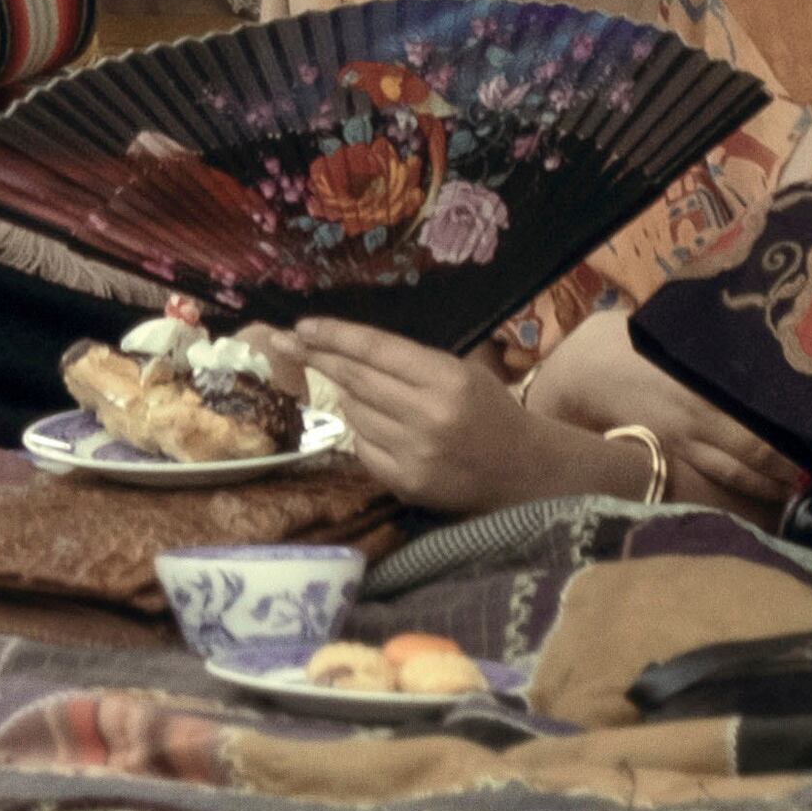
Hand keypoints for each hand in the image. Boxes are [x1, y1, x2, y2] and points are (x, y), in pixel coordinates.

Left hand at [267, 319, 637, 514]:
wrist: (524, 471)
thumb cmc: (490, 411)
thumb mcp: (461, 371)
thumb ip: (409, 363)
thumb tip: (343, 350)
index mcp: (446, 379)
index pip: (375, 350)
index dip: (334, 336)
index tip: (302, 327)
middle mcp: (428, 417)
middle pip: (355, 380)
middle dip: (318, 358)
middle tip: (287, 343)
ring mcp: (415, 454)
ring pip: (355, 414)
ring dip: (351, 399)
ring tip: (374, 396)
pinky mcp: (406, 483)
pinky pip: (362, 448)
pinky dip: (363, 433)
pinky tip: (384, 429)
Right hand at [516, 307, 798, 511]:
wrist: (576, 377)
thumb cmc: (625, 343)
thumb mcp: (671, 335)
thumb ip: (709, 347)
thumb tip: (752, 335)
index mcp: (702, 385)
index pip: (759, 419)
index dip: (793, 435)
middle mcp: (698, 420)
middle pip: (758, 452)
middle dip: (792, 465)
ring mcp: (682, 446)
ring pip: (739, 475)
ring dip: (772, 484)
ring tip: (800, 487)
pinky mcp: (667, 460)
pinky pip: (713, 480)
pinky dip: (743, 488)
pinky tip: (765, 493)